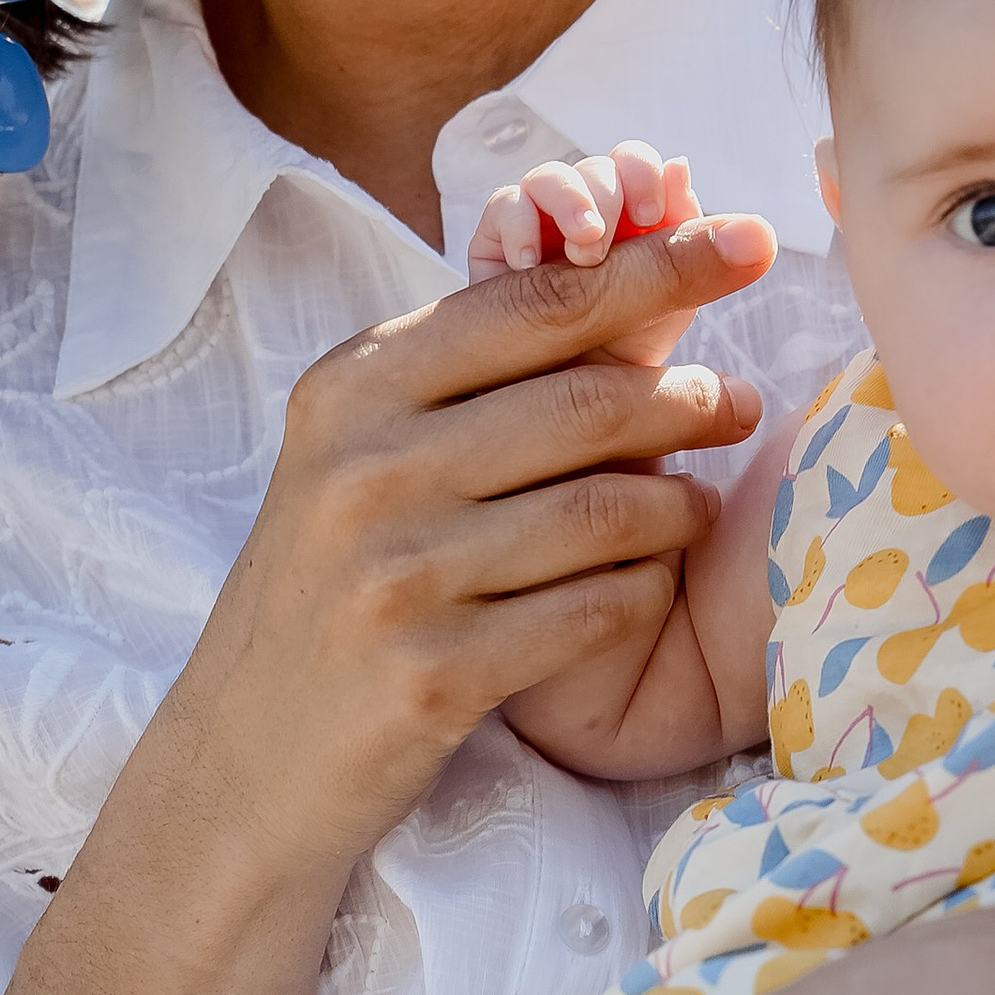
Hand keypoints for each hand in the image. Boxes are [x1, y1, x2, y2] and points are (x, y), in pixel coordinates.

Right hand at [159, 208, 775, 885]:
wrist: (244, 759)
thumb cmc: (332, 589)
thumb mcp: (360, 458)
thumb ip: (465, 378)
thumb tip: (620, 279)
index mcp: (352, 389)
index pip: (535, 304)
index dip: (659, 265)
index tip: (750, 236)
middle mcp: (365, 469)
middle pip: (587, 403)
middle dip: (691, 397)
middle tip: (739, 404)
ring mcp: (397, 574)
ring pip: (606, 510)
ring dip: (677, 508)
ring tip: (693, 509)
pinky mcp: (433, 674)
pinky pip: (595, 612)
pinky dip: (642, 595)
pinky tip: (644, 589)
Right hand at [468, 142, 704, 369]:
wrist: (571, 412)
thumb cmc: (621, 359)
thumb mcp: (666, 308)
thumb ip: (681, 246)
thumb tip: (681, 168)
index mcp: (637, 223)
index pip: (640, 168)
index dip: (645, 174)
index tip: (653, 212)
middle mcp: (591, 217)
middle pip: (598, 167)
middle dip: (609, 193)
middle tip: (608, 246)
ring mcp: (542, 227)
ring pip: (551, 177)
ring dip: (570, 201)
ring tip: (581, 252)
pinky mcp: (497, 246)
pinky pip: (504, 205)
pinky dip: (518, 223)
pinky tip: (529, 265)